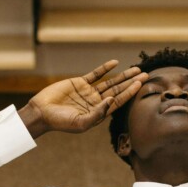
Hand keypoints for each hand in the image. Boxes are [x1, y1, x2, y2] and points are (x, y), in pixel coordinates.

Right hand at [19, 60, 147, 138]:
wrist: (42, 112)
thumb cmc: (60, 122)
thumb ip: (98, 113)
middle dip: (131, 82)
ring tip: (136, 69)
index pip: (119, 101)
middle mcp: (96, 102)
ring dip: (123, 75)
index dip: (130, 92)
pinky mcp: (80, 83)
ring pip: (110, 82)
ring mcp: (88, 92)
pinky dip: (105, 68)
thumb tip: (112, 100)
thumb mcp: (81, 122)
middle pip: (118, 90)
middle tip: (145, 75)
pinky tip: (115, 63)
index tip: (140, 84)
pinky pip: (95, 74)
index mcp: (99, 113)